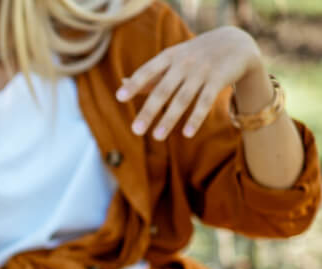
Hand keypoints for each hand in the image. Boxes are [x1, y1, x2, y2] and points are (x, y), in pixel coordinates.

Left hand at [116, 26, 263, 139]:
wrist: (236, 43)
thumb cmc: (195, 56)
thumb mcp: (172, 60)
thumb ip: (149, 75)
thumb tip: (121, 83)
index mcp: (168, 57)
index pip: (147, 71)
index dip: (134, 84)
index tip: (119, 98)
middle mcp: (183, 63)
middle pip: (163, 90)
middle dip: (149, 111)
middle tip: (136, 131)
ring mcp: (201, 72)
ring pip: (183, 99)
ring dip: (169, 119)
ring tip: (156, 137)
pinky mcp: (218, 80)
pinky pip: (205, 101)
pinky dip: (196, 117)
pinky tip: (187, 134)